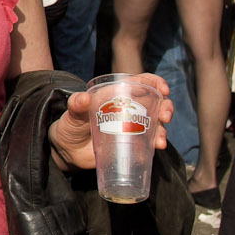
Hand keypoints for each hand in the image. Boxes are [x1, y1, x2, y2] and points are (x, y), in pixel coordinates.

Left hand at [47, 74, 174, 171]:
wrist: (69, 151)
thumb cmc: (71, 125)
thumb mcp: (72, 114)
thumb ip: (76, 105)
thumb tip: (83, 98)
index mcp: (118, 95)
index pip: (142, 83)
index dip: (156, 83)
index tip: (164, 89)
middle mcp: (129, 110)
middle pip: (156, 104)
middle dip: (166, 108)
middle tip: (165, 117)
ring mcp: (133, 128)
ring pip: (156, 125)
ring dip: (162, 131)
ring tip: (159, 141)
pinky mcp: (133, 145)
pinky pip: (149, 144)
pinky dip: (155, 145)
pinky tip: (156, 149)